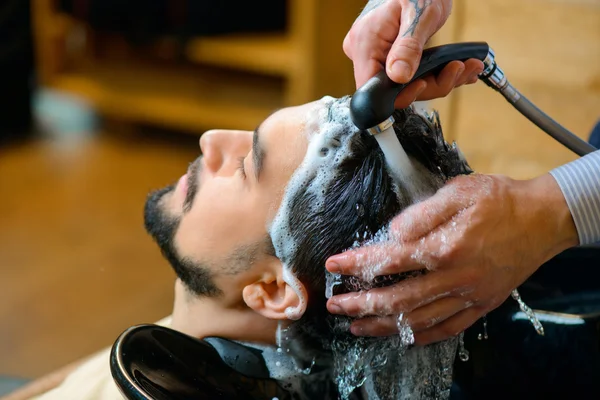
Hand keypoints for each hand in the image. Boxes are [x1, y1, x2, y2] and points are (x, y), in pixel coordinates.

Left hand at [325, 173, 578, 344]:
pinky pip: (448, 328)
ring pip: (419, 319)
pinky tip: (403, 337)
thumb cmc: (500, 200)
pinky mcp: (482, 304)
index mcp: (445, 247)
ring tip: (356, 327)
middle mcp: (455, 277)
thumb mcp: (459, 192)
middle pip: (398, 298)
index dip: (357, 264)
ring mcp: (469, 295)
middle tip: (335, 306)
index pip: (389, 260)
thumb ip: (423, 213)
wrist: (543, 219)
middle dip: (361, 304)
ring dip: (383, 325)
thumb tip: (392, 232)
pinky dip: (422, 336)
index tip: (334, 265)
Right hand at [344, 0, 483, 107]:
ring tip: (465, 66)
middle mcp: (366, 54)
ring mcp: (378, 57)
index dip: (400, 94)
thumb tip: (398, 77)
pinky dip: (435, 74)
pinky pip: (411, 76)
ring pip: (406, 86)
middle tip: (459, 70)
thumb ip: (408, 47)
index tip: (426, 85)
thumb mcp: (418, 15)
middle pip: (394, 90)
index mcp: (364, 44)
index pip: (372, 87)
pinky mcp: (391, 59)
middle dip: (430, 85)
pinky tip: (455, 67)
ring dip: (439, 80)